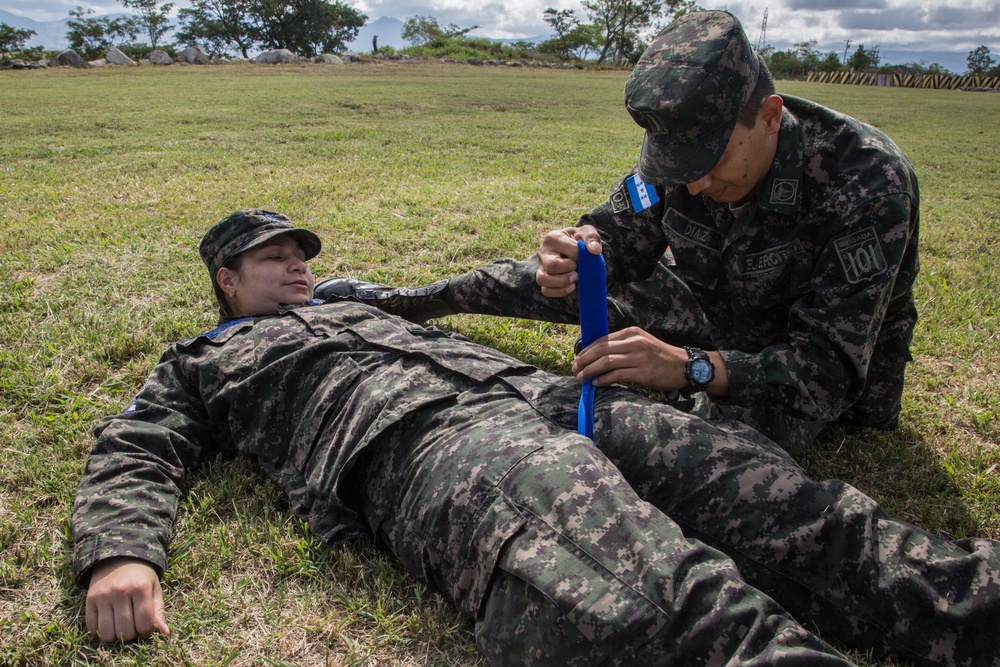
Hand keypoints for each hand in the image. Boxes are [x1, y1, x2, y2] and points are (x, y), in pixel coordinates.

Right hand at [86, 557, 168, 642]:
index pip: (144, 624)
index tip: (146, 628)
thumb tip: (165, 633)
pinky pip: (92, 628)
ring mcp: (103, 596)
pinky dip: (100, 632)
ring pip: (107, 634)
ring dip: (115, 637)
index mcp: (141, 588)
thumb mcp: (154, 588)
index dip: (147, 632)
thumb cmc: (140, 577)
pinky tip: (109, 623)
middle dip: (132, 635)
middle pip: (126, 632)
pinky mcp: (90, 599)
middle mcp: (121, 592)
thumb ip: (159, 611)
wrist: (118, 559)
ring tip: (121, 627)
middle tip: (134, 627)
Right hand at [535, 225, 602, 297]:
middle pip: (552, 266)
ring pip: (543, 279)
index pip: (570, 251)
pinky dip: (560, 291)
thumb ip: (591, 238)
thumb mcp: (586, 232)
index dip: (582, 257)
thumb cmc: (578, 240)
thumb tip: (595, 251)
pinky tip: (571, 286)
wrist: (573, 248)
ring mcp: (540, 266)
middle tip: (579, 269)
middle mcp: (543, 252)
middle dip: (570, 270)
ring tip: (575, 279)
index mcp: (553, 238)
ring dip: (562, 282)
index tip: (586, 256)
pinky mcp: (542, 279)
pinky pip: (545, 290)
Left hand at [572, 327, 688, 390]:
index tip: (578, 358)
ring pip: (606, 362)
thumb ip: (622, 346)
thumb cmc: (660, 356)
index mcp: (632, 333)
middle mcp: (634, 342)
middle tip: (575, 369)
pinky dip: (603, 380)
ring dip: (590, 371)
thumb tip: (597, 355)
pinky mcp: (643, 373)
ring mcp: (639, 357)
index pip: (602, 340)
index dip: (586, 350)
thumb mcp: (641, 342)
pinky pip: (617, 375)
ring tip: (581, 378)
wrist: (683, 366)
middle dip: (584, 360)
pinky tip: (596, 383)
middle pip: (601, 350)